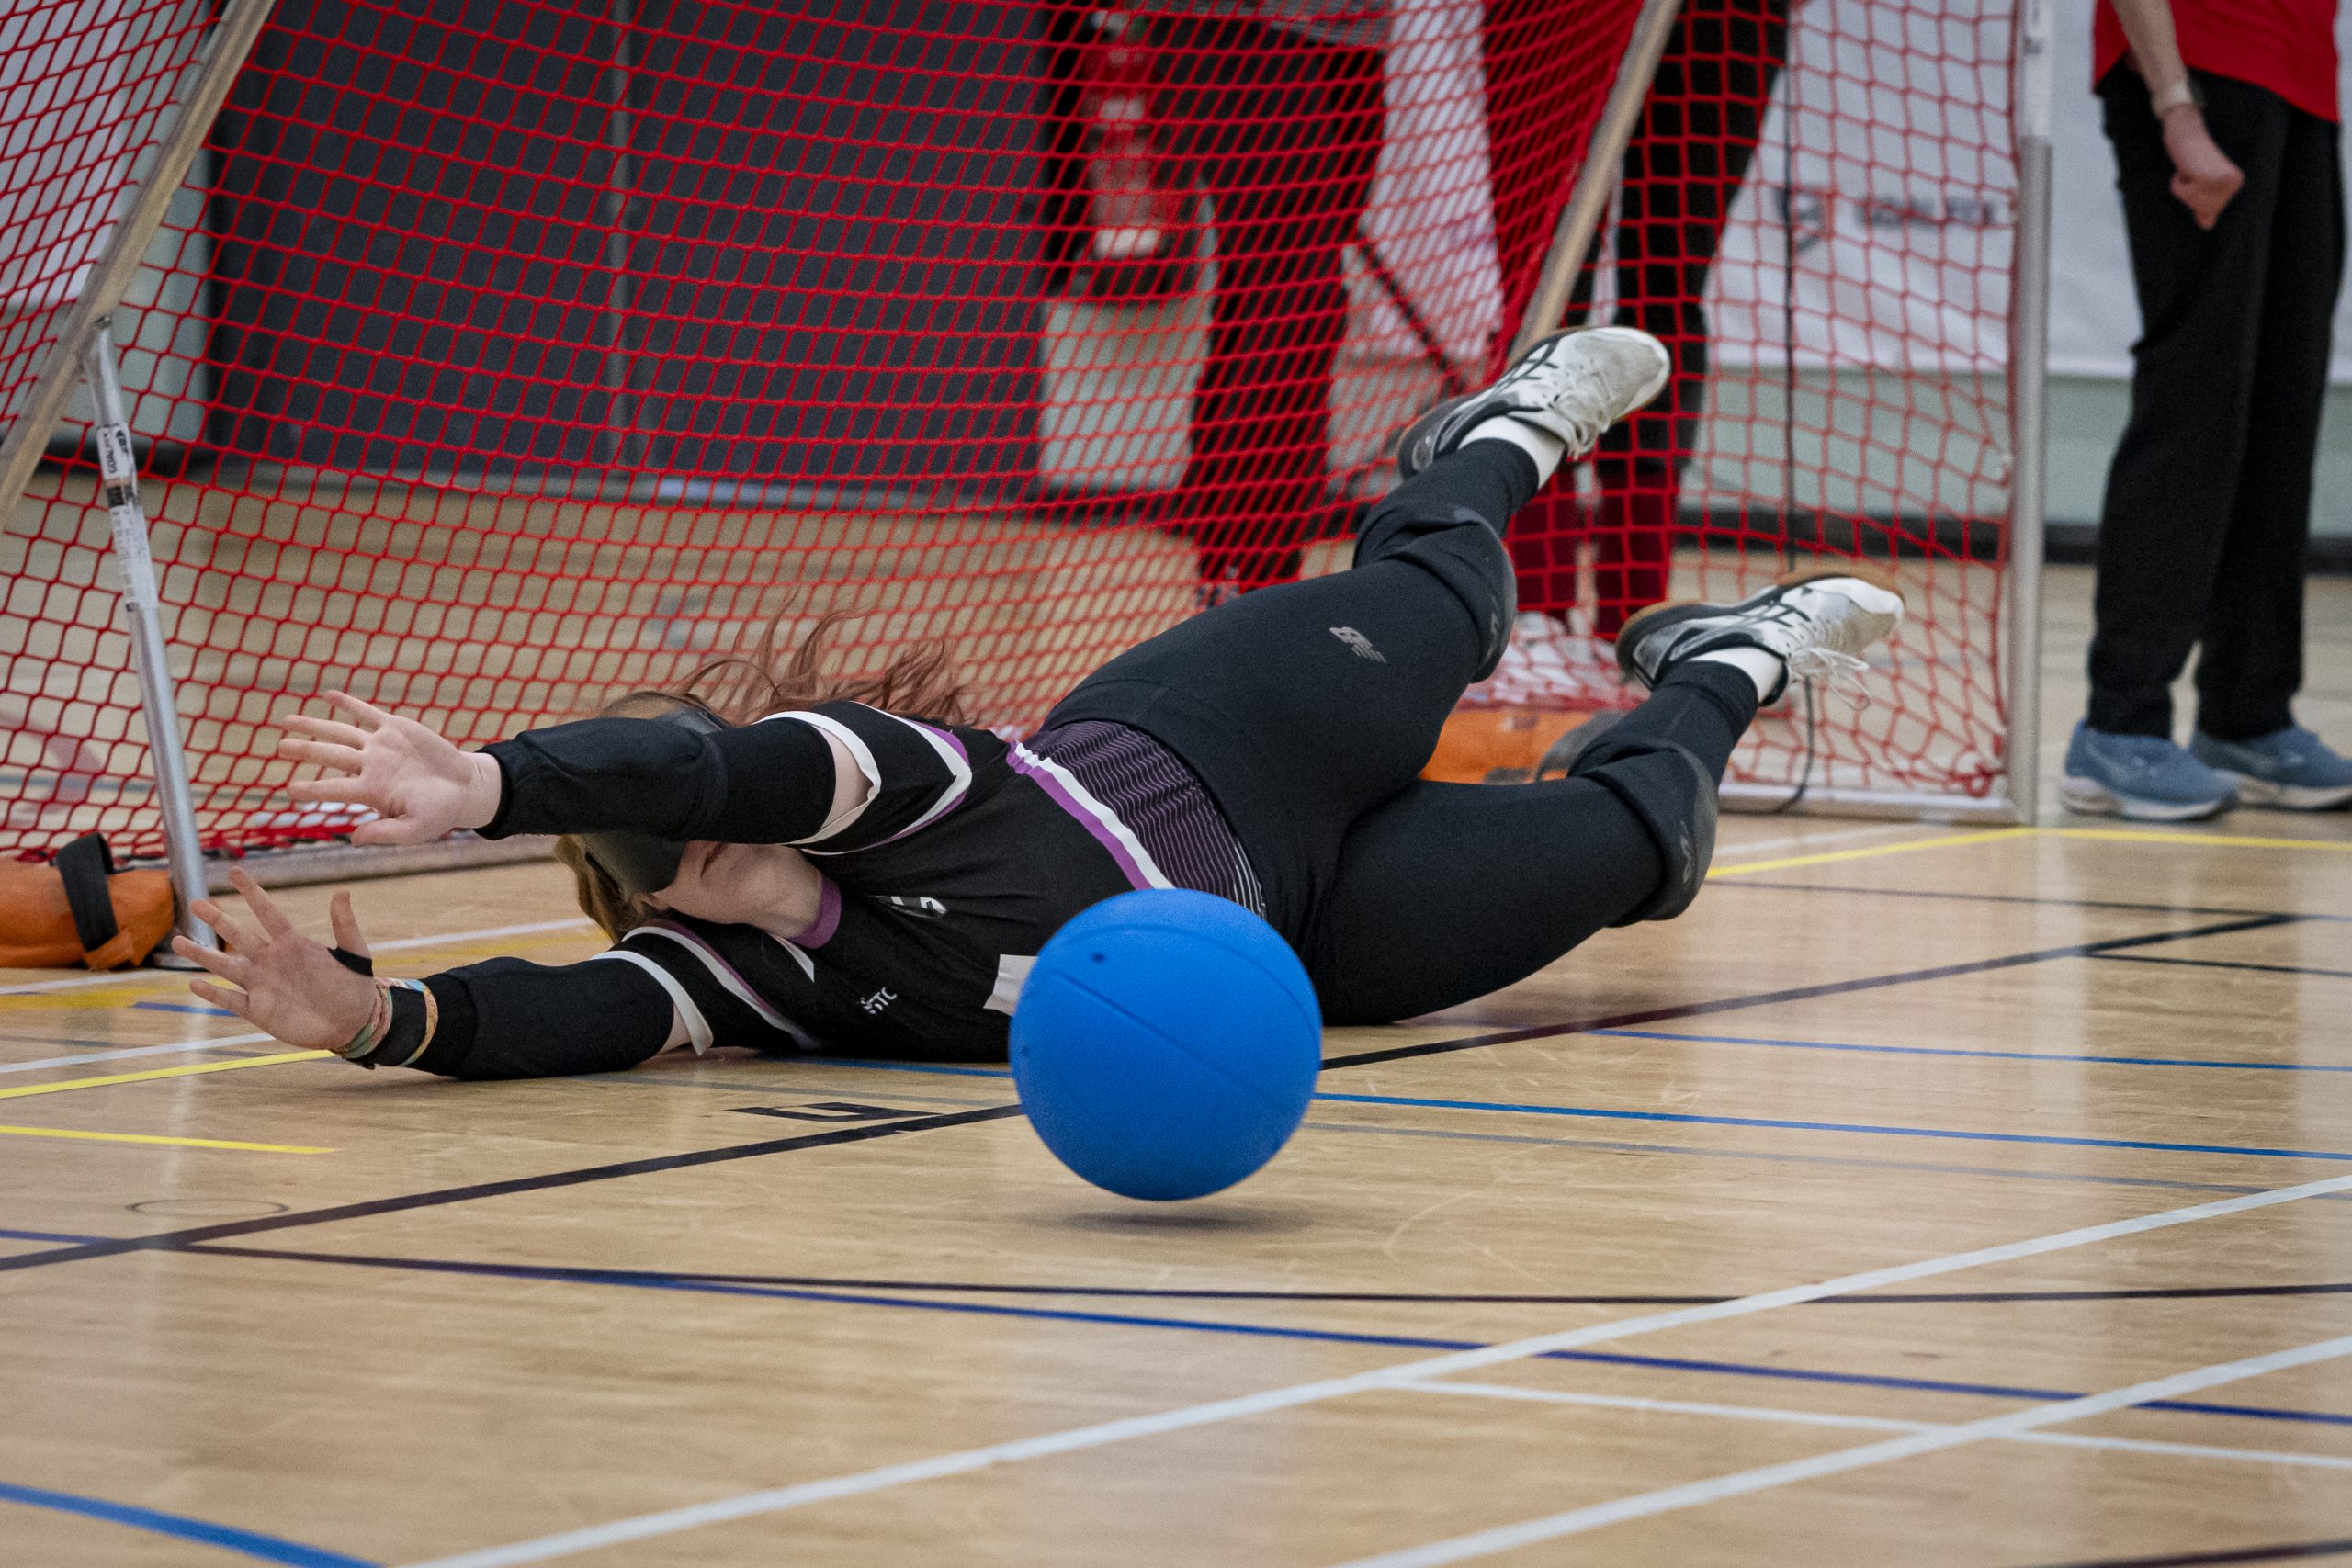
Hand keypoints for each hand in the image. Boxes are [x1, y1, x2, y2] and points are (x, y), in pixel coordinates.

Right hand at [176, 869, 379, 1051]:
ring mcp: (262, 985)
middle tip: (195, 902)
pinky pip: (230, 1000)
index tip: (235, 871)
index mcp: (293, 944)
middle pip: (239, 936)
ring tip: (177, 941)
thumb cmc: (355, 987)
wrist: (353, 1024)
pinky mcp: (259, 1011)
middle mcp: (271, 961)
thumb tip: (342, 891)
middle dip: (218, 920)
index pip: (268, 913)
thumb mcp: (355, 954)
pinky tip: (194, 984)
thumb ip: (345, 925)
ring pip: (226, 966)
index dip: (252, 892)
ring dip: (203, 955)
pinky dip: (213, 993)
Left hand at [278, 692, 502, 845]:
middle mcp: (371, 766)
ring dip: (314, 726)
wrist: (464, 788)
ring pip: (341, 732)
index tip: (289, 790)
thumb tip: (353, 840)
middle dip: (305, 750)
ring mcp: (381, 745)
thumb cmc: (439, 813)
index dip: (312, 790)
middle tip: (280, 747)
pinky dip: (348, 704)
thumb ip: (385, 833)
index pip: (336, 789)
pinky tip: (327, 696)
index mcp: (372, 791)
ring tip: (286, 720)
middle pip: (331, 754)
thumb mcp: (415, 830)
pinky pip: (367, 713)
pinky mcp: (397, 728)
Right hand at [2161, 106, 2242, 228]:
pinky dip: (2177, 183)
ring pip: (2193, 202)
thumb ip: (2206, 205)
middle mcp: (2233, 183)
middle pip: (2202, 209)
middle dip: (2189, 193)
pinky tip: (2185, 168)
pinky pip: (2184, 194)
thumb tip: (2207, 225)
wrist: (2187, 132)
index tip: (2198, 175)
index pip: (2210, 210)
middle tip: (2193, 171)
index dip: (2195, 195)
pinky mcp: (2207, 177)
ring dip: (2182, 188)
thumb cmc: (2192, 157)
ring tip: (2189, 169)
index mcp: (2235, 183)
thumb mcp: (2201, 183)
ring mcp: (2221, 180)